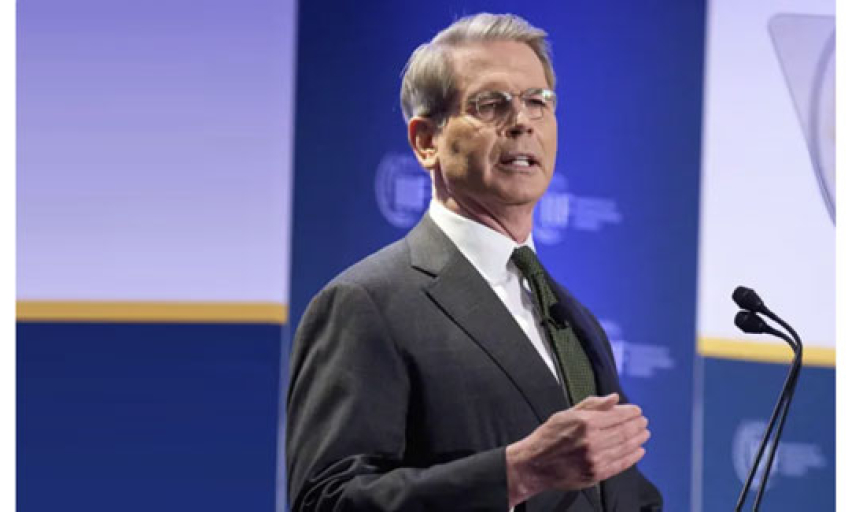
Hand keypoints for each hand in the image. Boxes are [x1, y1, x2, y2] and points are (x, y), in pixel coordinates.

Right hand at [506, 393, 649, 506]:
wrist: (534, 465)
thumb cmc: (549, 437)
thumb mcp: (566, 414)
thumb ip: (592, 405)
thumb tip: (614, 398)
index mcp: (585, 423)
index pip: (617, 416)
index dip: (631, 413)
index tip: (637, 411)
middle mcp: (592, 441)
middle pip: (624, 431)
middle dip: (637, 425)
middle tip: (644, 422)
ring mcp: (595, 459)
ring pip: (625, 447)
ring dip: (638, 440)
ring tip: (644, 434)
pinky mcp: (596, 474)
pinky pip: (620, 464)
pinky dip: (633, 457)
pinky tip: (638, 451)